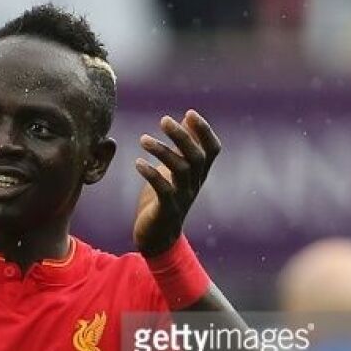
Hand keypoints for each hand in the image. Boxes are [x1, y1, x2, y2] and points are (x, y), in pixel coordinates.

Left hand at [133, 110, 220, 256]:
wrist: (157, 237)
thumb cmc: (165, 199)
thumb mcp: (175, 170)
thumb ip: (183, 148)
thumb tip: (187, 119)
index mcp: (198, 174)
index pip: (212, 150)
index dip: (204, 131)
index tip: (189, 113)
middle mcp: (194, 184)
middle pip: (196, 156)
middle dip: (182, 136)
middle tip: (164, 120)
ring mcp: (182, 197)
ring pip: (180, 170)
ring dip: (162, 151)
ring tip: (143, 139)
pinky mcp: (167, 209)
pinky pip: (164, 190)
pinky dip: (151, 174)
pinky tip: (138, 163)